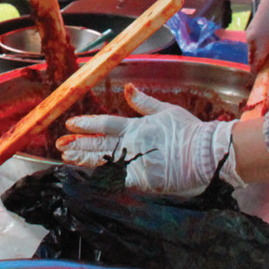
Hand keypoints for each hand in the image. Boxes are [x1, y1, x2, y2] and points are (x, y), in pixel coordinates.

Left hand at [57, 85, 239, 191]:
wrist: (208, 153)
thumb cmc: (190, 131)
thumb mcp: (166, 111)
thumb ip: (144, 103)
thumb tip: (128, 88)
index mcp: (137, 127)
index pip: (106, 124)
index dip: (87, 124)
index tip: (70, 125)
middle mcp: (132, 144)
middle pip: (100, 144)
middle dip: (79, 144)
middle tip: (60, 145)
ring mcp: (136, 162)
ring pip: (104, 161)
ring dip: (85, 160)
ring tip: (67, 158)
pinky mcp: (143, 181)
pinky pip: (120, 180)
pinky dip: (105, 178)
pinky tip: (90, 178)